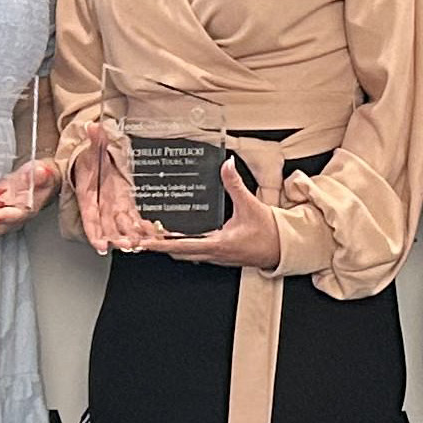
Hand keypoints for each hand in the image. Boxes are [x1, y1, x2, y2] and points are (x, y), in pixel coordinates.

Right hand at [70, 127, 142, 253]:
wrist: (93, 162)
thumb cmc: (89, 159)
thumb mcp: (93, 148)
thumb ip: (95, 139)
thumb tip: (93, 127)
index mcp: (88, 196)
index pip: (90, 218)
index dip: (95, 233)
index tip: (101, 245)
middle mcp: (100, 206)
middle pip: (108, 226)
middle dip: (118, 237)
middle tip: (128, 244)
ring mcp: (114, 209)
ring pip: (123, 227)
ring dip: (133, 236)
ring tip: (144, 243)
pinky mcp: (126, 208)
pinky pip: (135, 221)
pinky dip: (144, 228)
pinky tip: (154, 234)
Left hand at [142, 154, 287, 271]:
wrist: (283, 248)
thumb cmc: (269, 233)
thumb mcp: (250, 206)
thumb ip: (235, 185)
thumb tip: (226, 165)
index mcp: (218, 245)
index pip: (182, 246)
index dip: (161, 244)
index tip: (144, 241)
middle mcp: (213, 254)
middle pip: (176, 252)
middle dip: (157, 243)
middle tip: (139, 233)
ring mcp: (215, 256)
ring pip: (183, 253)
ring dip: (167, 244)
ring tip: (151, 232)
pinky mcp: (218, 254)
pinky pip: (193, 251)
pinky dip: (180, 244)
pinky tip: (174, 234)